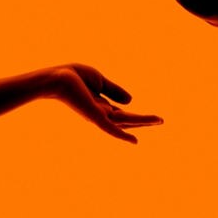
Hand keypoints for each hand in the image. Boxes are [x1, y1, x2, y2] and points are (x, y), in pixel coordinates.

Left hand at [45, 64, 162, 144]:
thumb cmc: (72, 76)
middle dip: (144, 121)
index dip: (137, 117)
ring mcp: (98, 116)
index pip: (122, 114)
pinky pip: (110, 129)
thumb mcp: (99, 80)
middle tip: (161, 120)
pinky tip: (135, 141)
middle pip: (126, 121)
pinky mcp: (95, 117)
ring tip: (160, 120)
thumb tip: (132, 101)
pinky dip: (122, 136)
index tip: (154, 118)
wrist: (56, 77)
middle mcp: (100, 114)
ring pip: (125, 122)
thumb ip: (114, 90)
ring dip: (143, 122)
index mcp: (101, 106)